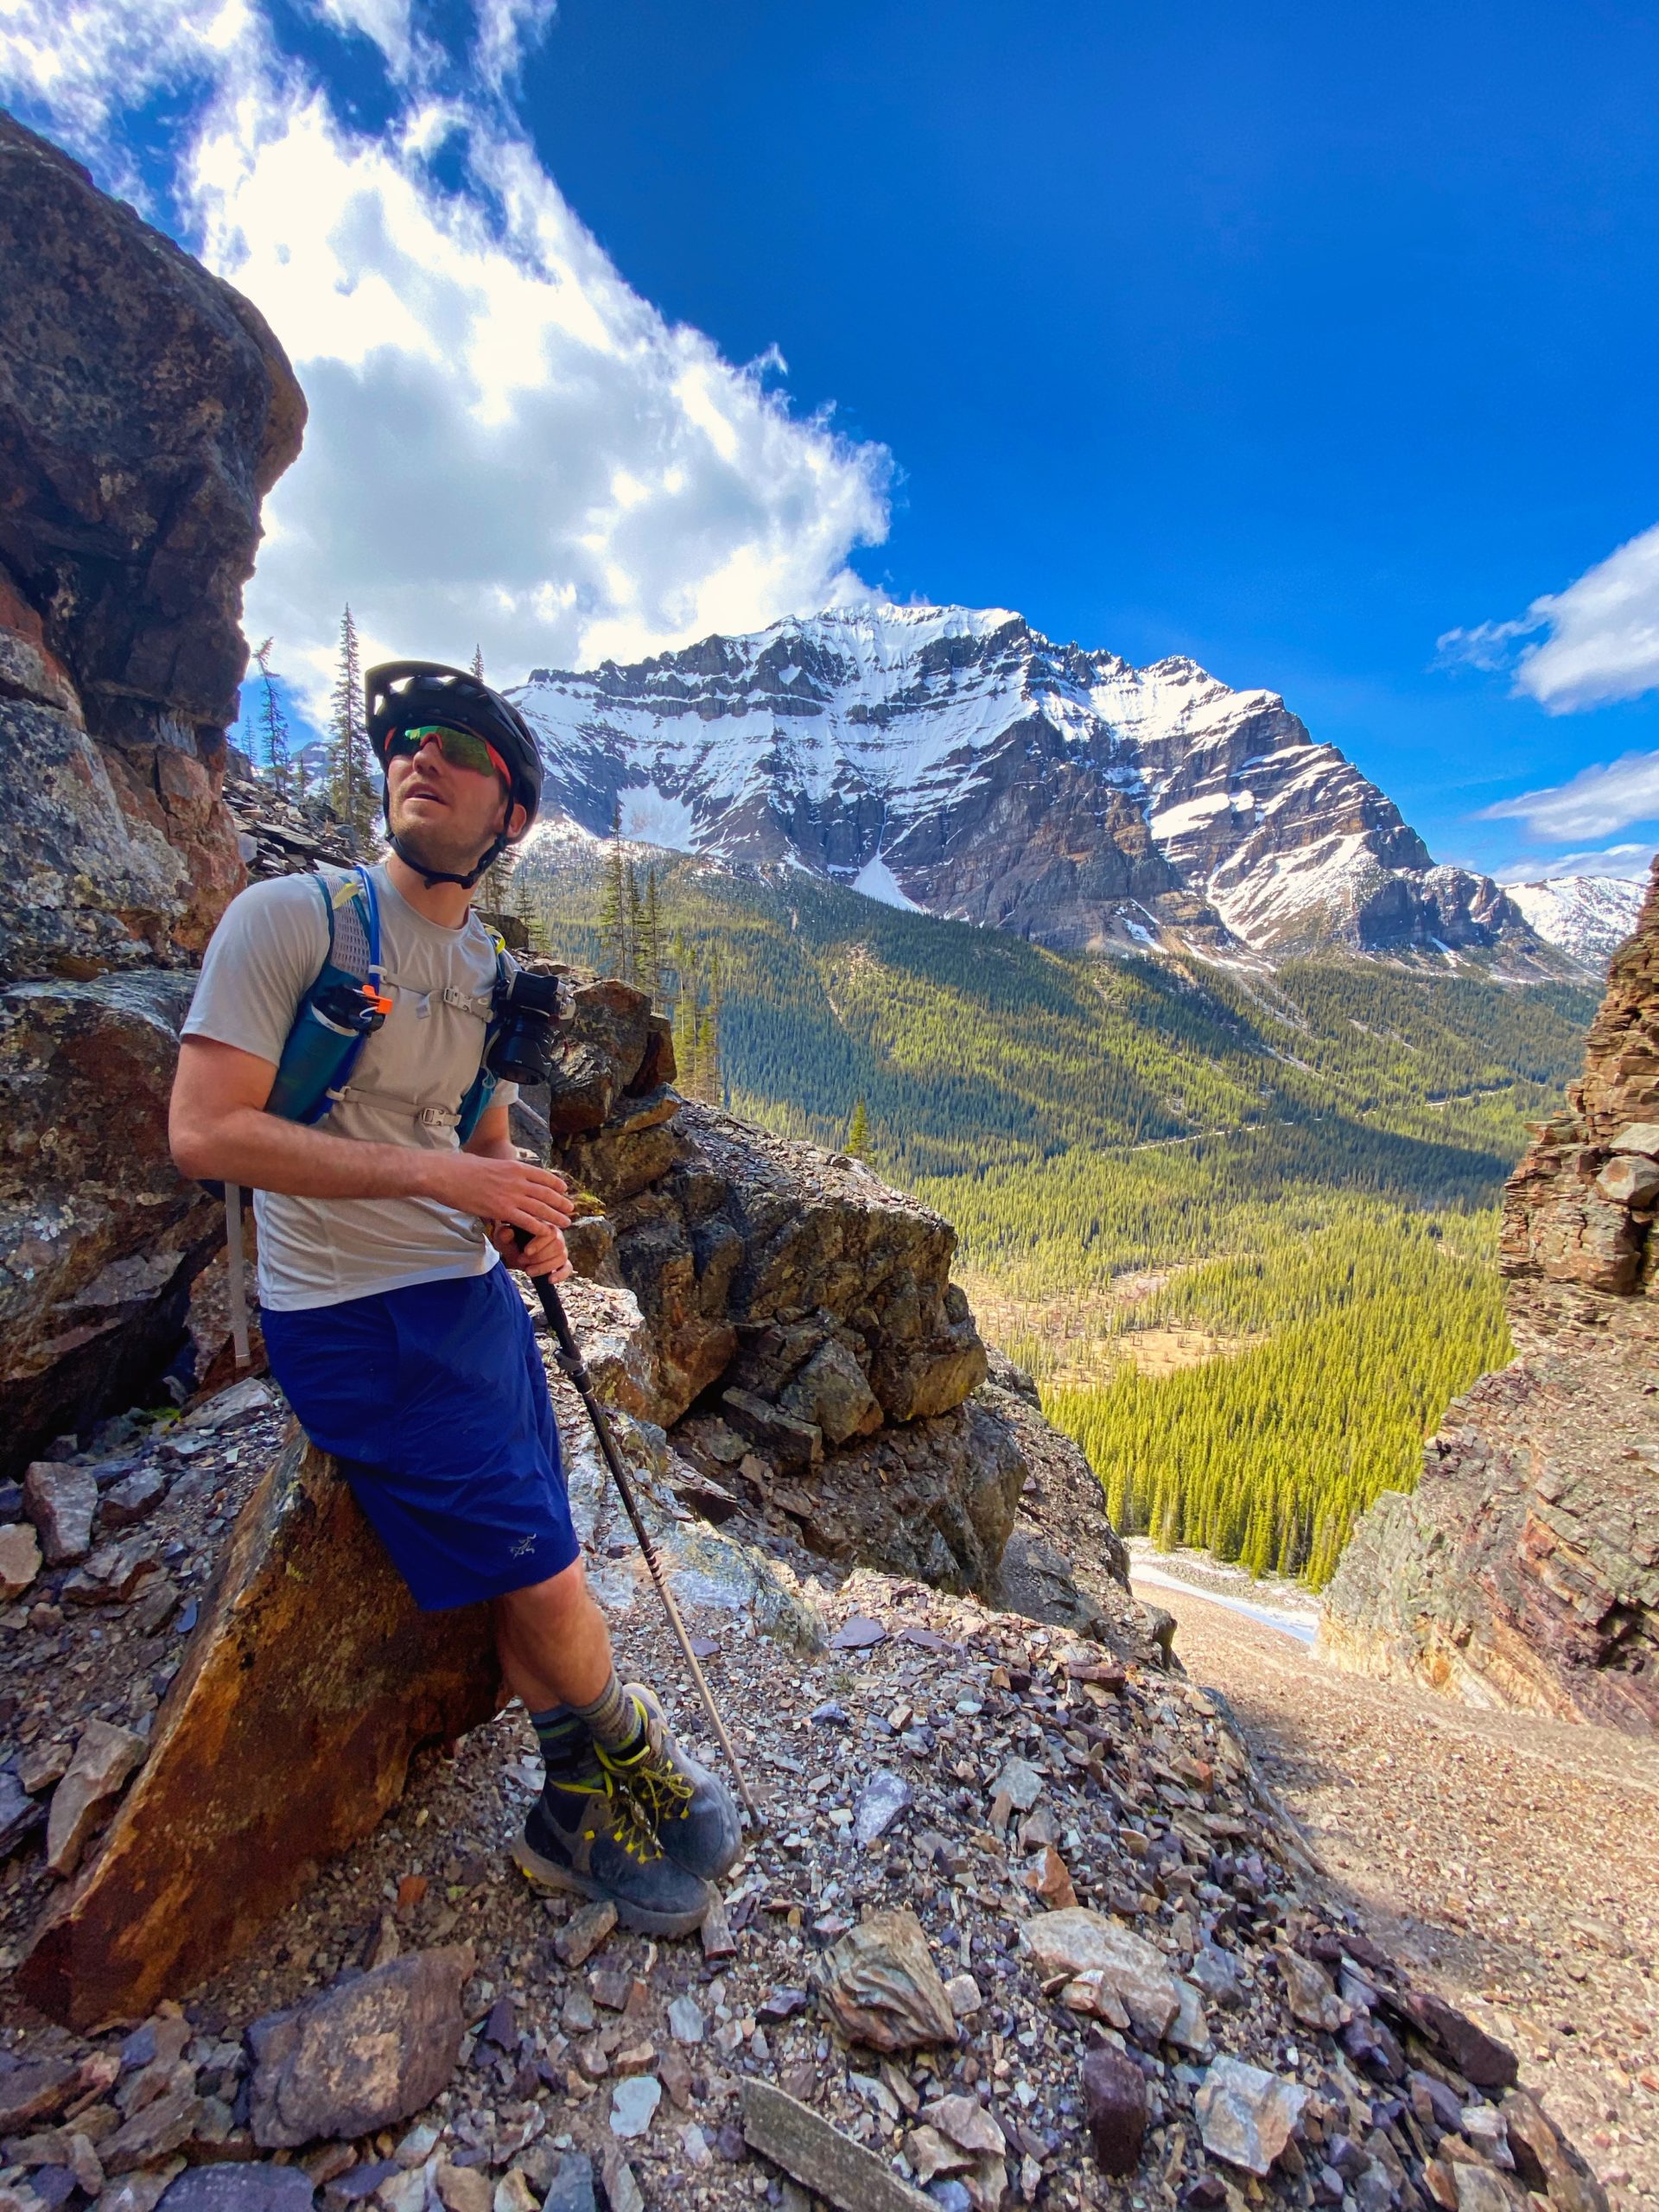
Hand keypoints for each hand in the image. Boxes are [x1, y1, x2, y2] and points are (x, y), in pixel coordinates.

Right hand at [423, 1152, 575, 1242]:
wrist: (446, 1173)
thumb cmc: (461, 1167)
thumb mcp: (488, 1162)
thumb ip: (501, 1170)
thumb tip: (503, 1173)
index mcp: (514, 1166)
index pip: (542, 1175)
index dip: (556, 1183)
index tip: (564, 1189)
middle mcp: (517, 1180)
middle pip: (546, 1192)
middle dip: (561, 1202)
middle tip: (570, 1209)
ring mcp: (510, 1195)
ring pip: (541, 1208)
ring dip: (556, 1216)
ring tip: (566, 1223)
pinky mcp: (501, 1209)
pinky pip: (526, 1220)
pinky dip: (539, 1227)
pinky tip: (547, 1233)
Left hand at [490, 1218, 573, 1281]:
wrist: (514, 1253)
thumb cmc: (510, 1242)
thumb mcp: (503, 1238)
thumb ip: (503, 1235)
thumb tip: (507, 1232)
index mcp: (544, 1224)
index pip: (551, 1231)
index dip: (540, 1243)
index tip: (526, 1252)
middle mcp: (556, 1234)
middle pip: (558, 1245)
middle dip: (539, 1257)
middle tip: (521, 1261)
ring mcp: (561, 1248)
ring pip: (562, 1257)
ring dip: (545, 1267)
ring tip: (528, 1271)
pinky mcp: (563, 1262)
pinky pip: (568, 1268)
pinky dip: (561, 1275)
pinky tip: (550, 1280)